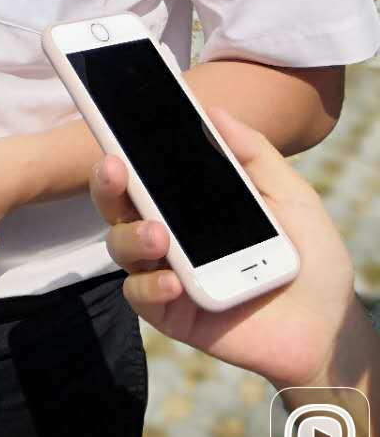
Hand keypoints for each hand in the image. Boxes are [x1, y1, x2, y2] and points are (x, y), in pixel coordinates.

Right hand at [89, 107, 355, 389]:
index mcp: (189, 200)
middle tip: (114, 166)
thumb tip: (213, 110)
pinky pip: (141, 295)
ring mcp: (167, 271)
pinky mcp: (172, 312)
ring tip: (158, 235)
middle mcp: (169, 232)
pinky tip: (174, 280)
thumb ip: (252, 153)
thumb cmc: (311, 255)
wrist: (330, 325)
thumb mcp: (289, 194)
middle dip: (106, 182)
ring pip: (121, 246)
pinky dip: (150, 286)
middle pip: (118, 203)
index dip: (122, 147)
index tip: (113, 125)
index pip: (144, 169)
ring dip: (131, 235)